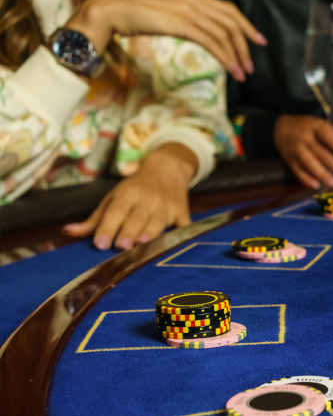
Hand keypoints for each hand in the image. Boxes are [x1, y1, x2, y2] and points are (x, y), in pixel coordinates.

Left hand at [63, 143, 196, 249]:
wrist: (167, 169)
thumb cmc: (135, 189)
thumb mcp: (113, 199)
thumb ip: (94, 220)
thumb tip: (67, 232)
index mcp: (128, 193)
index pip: (116, 211)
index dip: (108, 228)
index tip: (100, 244)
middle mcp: (148, 199)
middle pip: (137, 218)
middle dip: (129, 232)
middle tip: (120, 247)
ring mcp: (167, 206)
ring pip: (158, 223)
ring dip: (150, 233)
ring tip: (141, 244)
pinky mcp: (183, 213)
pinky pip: (182, 225)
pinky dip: (180, 234)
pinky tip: (174, 243)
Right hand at [64, 0, 266, 81]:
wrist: (113, 10)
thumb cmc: (137, 16)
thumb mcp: (168, 15)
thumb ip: (186, 20)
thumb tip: (200, 33)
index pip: (229, 10)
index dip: (247, 25)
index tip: (259, 40)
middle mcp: (194, 1)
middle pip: (232, 22)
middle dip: (246, 45)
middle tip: (252, 65)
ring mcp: (188, 11)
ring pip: (224, 34)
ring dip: (237, 56)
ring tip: (243, 74)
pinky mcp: (181, 24)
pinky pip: (210, 41)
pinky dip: (224, 57)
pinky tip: (230, 69)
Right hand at [274, 115, 332, 188]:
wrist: (282, 127)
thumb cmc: (311, 129)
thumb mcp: (328, 129)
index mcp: (317, 126)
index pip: (329, 136)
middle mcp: (305, 137)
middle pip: (321, 153)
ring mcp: (296, 148)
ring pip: (309, 163)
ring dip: (323, 175)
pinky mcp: (289, 160)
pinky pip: (298, 171)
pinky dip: (307, 179)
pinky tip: (317, 186)